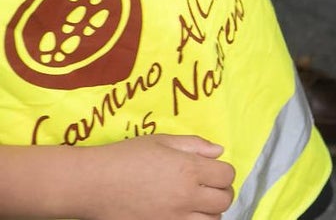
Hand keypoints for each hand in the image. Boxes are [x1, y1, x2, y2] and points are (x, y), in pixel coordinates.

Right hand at [89, 135, 234, 219]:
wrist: (91, 184)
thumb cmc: (124, 157)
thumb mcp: (160, 141)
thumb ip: (194, 145)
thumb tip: (219, 152)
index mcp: (189, 169)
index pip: (227, 175)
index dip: (223, 172)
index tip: (212, 171)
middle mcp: (186, 196)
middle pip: (224, 200)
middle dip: (220, 192)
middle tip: (207, 188)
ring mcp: (174, 219)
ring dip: (209, 212)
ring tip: (196, 204)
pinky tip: (182, 215)